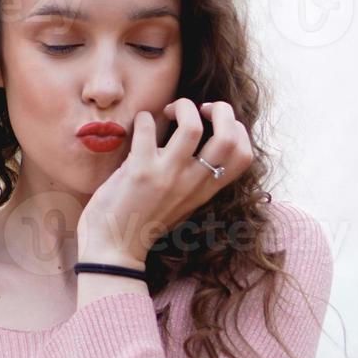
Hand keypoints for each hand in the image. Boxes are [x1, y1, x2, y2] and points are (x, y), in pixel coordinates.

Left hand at [77, 98, 252, 262]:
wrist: (113, 250)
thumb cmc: (142, 223)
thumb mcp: (181, 203)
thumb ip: (192, 179)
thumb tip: (194, 144)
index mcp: (205, 190)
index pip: (243, 156)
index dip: (237, 129)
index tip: (217, 122)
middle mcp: (192, 183)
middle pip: (229, 138)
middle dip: (221, 110)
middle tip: (201, 108)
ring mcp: (167, 176)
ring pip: (192, 127)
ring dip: (182, 107)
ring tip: (169, 111)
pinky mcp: (140, 171)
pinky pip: (147, 128)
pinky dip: (143, 118)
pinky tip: (139, 125)